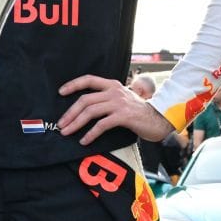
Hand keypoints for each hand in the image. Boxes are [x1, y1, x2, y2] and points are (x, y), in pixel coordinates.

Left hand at [56, 75, 173, 144]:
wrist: (159, 119)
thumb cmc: (139, 112)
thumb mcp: (123, 99)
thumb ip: (107, 99)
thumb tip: (85, 108)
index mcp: (112, 85)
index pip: (88, 79)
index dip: (73, 84)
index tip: (60, 92)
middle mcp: (114, 91)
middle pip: (85, 99)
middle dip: (70, 113)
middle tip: (61, 124)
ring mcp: (119, 103)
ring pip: (90, 111)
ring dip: (76, 123)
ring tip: (67, 132)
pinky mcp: (124, 116)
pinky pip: (102, 125)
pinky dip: (91, 134)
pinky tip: (84, 141)